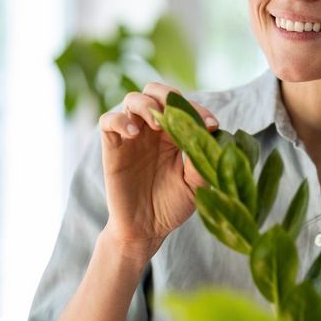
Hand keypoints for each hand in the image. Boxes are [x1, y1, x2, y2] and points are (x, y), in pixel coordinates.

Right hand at [98, 82, 218, 263]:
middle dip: (167, 94)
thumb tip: (211, 135)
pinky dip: (120, 120)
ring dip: (146, 105)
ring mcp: (131, 136)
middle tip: (177, 112)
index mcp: (174, 134)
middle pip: (155, 91)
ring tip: (158, 124)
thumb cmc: (172, 206)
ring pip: (132, 100)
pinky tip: (134, 133)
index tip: (211, 124)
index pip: (184, 106)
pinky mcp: (112, 147)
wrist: (145, 229)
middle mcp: (152, 130)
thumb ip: (202, 161)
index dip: (198, 109)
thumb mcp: (195, 185)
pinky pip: (108, 120)